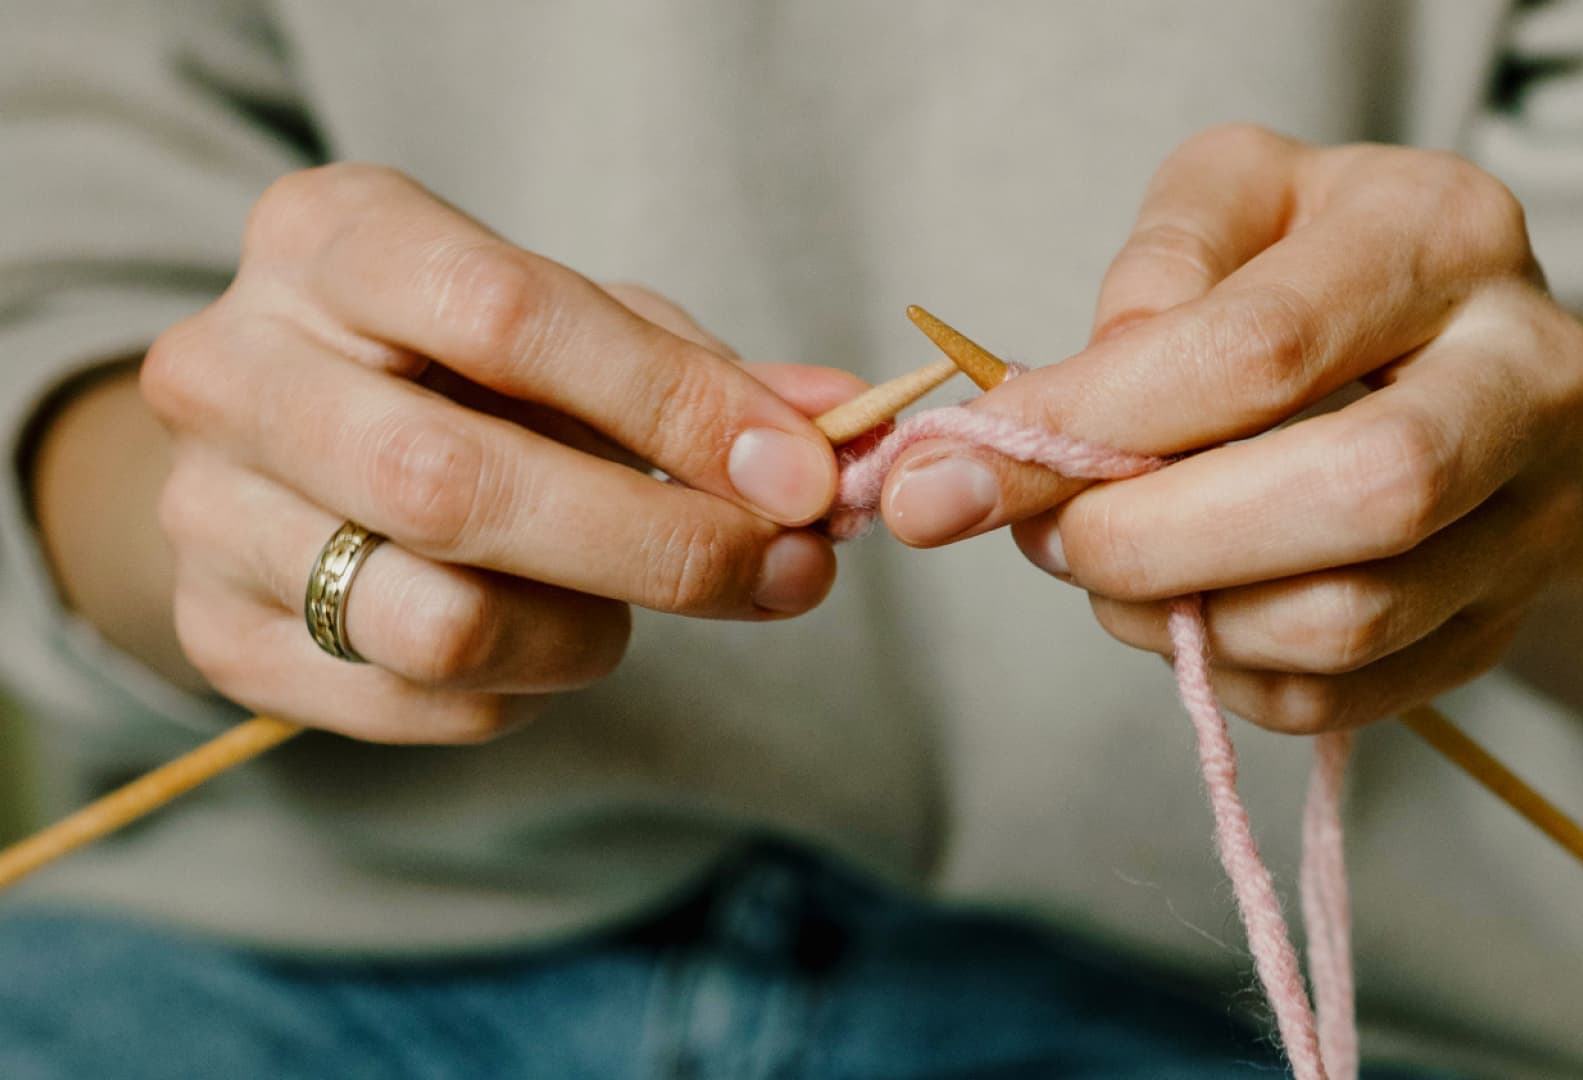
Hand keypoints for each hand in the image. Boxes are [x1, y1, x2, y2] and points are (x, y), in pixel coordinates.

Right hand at [139, 164, 854, 742]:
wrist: (291, 443)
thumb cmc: (464, 366)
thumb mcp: (576, 330)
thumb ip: (699, 374)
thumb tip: (843, 426)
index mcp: (332, 239)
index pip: (509, 314)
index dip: (675, 405)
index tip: (802, 475)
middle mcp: (232, 367)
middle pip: (457, 483)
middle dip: (658, 543)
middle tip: (783, 571)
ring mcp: (210, 512)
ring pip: (439, 622)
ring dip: (590, 631)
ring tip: (633, 603)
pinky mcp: (222, 637)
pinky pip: (424, 702)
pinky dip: (530, 688)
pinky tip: (549, 634)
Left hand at [879, 126, 1582, 733]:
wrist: (1478, 359)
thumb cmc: (1323, 265)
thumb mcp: (1236, 200)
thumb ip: (1154, 273)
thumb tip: (1061, 412)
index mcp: (1449, 233)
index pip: (1264, 349)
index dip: (1094, 420)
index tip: (956, 466)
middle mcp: (1531, 375)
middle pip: (1359, 493)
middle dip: (1158, 539)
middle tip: (1046, 537)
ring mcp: (1535, 515)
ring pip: (1347, 619)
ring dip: (1181, 616)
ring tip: (1105, 567)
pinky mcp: (1500, 624)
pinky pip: (1342, 696)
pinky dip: (1225, 673)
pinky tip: (1182, 609)